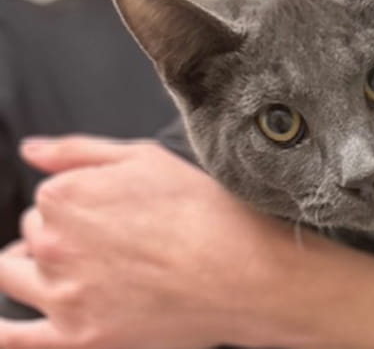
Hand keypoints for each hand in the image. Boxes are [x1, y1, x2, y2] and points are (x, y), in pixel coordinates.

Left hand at [0, 136, 296, 348]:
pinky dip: (1, 333)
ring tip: (70, 272)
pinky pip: (15, 340)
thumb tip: (32, 150)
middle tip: (109, 243)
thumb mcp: (146, 159)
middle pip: (33, 236)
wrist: (242, 271)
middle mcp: (52, 244)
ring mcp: (62, 295)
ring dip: (29, 269)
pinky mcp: (77, 338)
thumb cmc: (204, 212)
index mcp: (65, 196)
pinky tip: (3, 326)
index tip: (113, 213)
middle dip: (60, 236)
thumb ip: (78, 151)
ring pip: (14, 276)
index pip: (49, 199)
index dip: (81, 204)